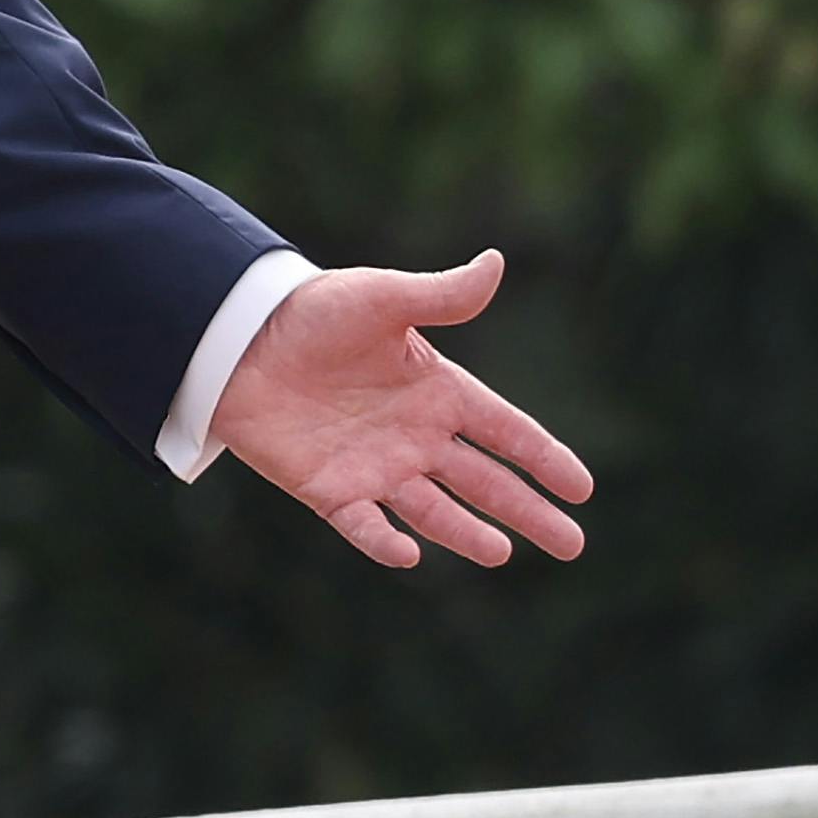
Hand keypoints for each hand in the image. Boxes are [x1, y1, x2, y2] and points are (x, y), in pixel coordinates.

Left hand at [214, 250, 594, 571]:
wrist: (235, 339)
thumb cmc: (312, 312)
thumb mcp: (380, 299)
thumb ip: (439, 295)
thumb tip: (495, 262)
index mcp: (438, 391)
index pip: (506, 431)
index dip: (544, 458)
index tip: (582, 488)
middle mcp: (416, 436)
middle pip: (484, 481)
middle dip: (528, 512)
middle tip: (572, 545)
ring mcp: (374, 466)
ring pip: (433, 509)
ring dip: (466, 533)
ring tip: (503, 554)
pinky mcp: (327, 488)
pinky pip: (361, 523)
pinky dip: (383, 540)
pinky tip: (410, 555)